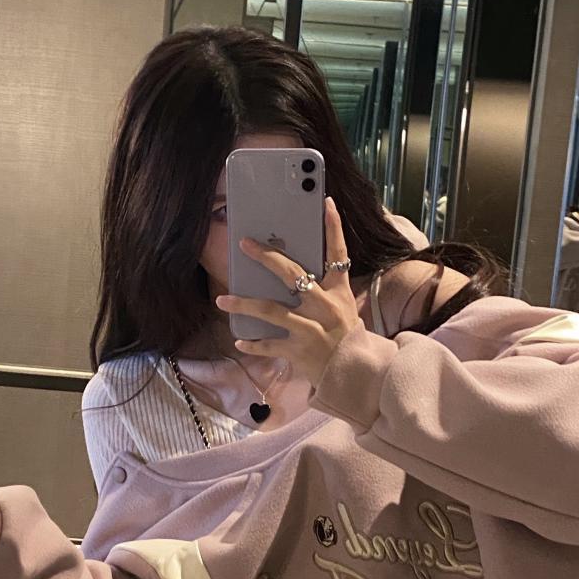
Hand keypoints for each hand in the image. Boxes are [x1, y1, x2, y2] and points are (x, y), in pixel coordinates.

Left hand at [215, 198, 361, 392]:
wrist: (355, 374)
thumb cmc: (346, 334)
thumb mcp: (344, 306)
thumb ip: (325, 286)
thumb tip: (294, 267)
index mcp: (338, 292)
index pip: (338, 253)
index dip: (334, 228)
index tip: (326, 203)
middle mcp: (324, 307)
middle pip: (293, 275)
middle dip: (267, 257)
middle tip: (245, 244)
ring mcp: (310, 329)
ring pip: (271, 311)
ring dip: (244, 304)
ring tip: (223, 299)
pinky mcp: (299, 351)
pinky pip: (270, 345)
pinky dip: (253, 344)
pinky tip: (238, 341)